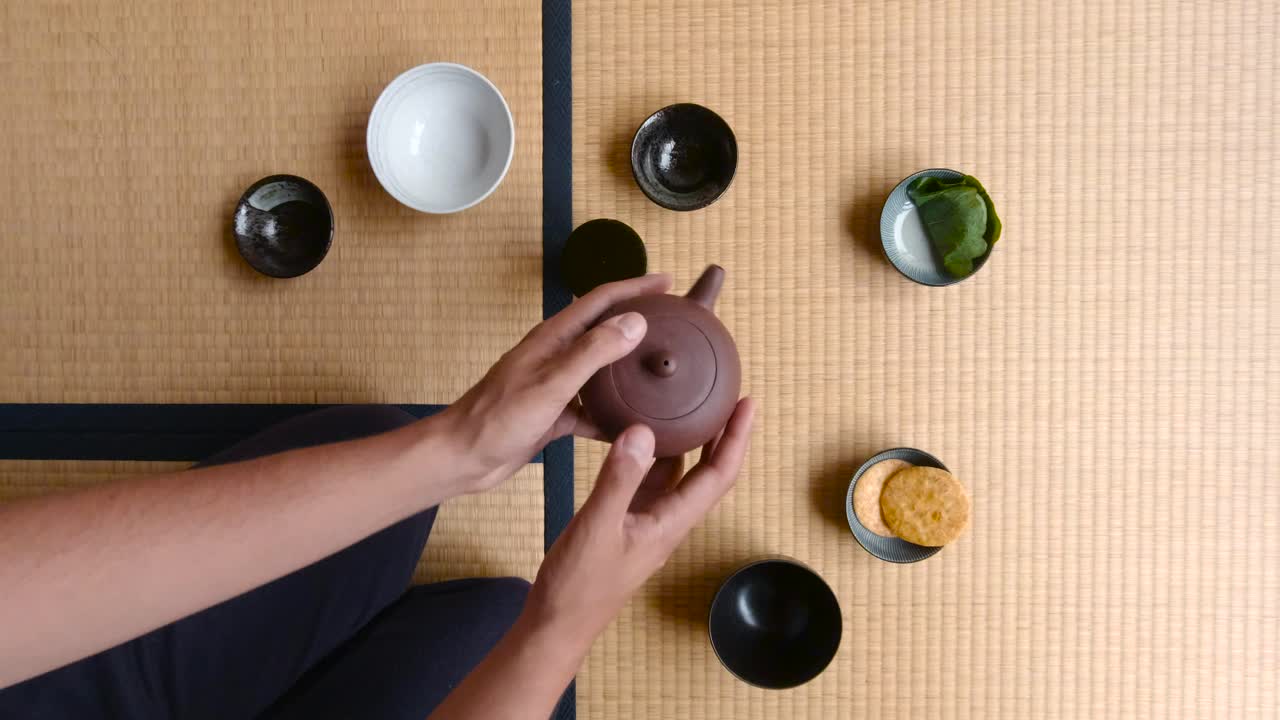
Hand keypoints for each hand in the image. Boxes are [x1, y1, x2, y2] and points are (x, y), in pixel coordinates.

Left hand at [438, 274, 672, 491]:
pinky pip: (592, 408)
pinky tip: (635, 425)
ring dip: (629, 369)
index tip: (668, 282)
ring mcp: (556, 385)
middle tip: (674, 326)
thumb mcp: (551, 384)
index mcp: (554, 338)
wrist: (462, 457)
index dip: (635, 287)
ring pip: (601, 371)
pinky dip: (613, 413)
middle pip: (604, 331)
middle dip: (638, 323)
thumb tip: (636, 322)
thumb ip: (592, 352)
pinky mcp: (555, 414)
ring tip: (661, 375)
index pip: (601, 301)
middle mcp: (557, 355)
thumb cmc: (498, 418)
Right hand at [526, 398, 755, 642]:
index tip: (747, 405)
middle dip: (724, 436)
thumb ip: (619, 479)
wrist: (558, 624)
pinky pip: (652, 482)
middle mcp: (667, 521)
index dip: (736, 439)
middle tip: (729, 397)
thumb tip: (643, 431)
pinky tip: (647, 437)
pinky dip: (657, 456)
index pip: (717, 475)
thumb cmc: (579, 585)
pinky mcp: (627, 523)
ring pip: (681, 477)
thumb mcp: (597, 527)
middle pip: (708, 473)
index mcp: (670, 524)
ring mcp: (648, 523)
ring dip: (694, 444)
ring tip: (694, 407)